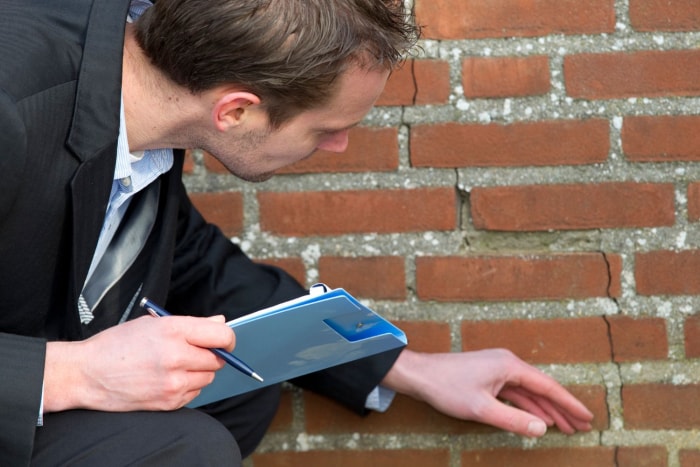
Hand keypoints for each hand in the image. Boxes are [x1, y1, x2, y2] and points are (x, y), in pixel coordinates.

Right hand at [44, 315, 234, 412]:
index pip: (221, 334)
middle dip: (210, 355)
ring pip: (208, 377)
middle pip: (217, 358)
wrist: (87, 374)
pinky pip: (195, 393)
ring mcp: (173, 382)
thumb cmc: (117, 344)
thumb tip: (220, 321)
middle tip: (192, 352)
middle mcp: (176, 356)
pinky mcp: (169, 402)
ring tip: (175, 366)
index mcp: (173, 330)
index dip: (227, 338)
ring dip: (199, 372)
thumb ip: (191, 323)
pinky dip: (188, 387)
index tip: (224, 341)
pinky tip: (167, 380)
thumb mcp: (152, 323)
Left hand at [381, 348, 592, 436]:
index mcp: (510, 366)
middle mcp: (507, 363)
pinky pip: (515, 393)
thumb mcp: (482, 409)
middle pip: (542, 388)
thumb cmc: (448, 388)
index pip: (548, 386)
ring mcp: (498, 369)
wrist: (420, 374)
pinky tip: (537, 418)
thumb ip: (514, 420)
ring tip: (565, 427)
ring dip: (546, 409)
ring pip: (529, 392)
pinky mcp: (488, 376)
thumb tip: (543, 428)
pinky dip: (528, 406)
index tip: (587, 417)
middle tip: (582, 427)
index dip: (569, 404)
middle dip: (562, 408)